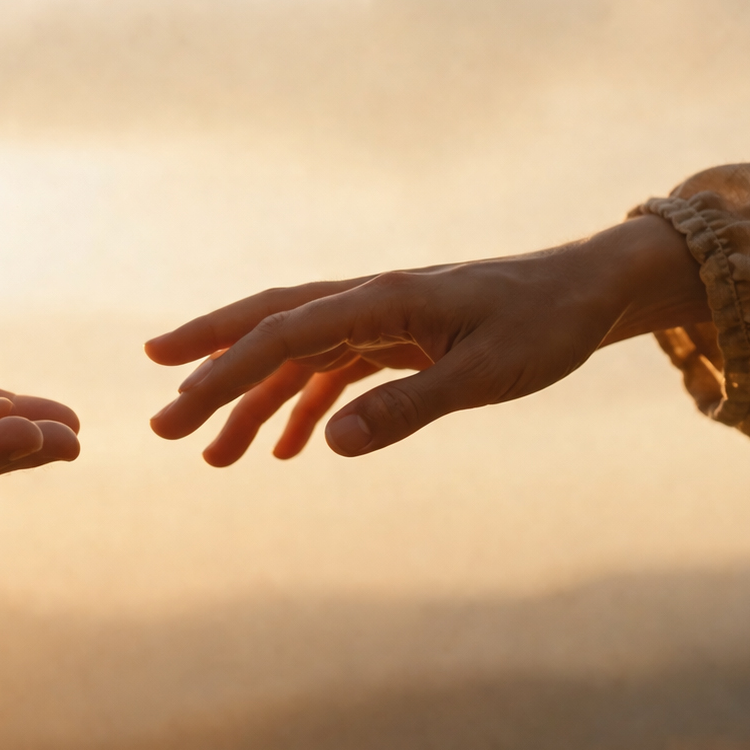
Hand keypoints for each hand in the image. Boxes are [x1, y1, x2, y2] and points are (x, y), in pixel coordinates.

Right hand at [146, 216, 706, 462]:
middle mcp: (367, 301)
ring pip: (293, 357)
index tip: (178, 405)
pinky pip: (330, 372)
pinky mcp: (394, 339)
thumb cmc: (545, 326)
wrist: (590, 292)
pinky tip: (287, 452)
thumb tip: (330, 446)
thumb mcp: (485, 375)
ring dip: (251, 403)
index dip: (225, 370)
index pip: (283, 333)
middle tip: (159, 415)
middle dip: (209, 369)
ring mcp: (377, 320)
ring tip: (211, 457)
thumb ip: (407, 407)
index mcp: (381, 299)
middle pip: (267, 329)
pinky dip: (302, 408)